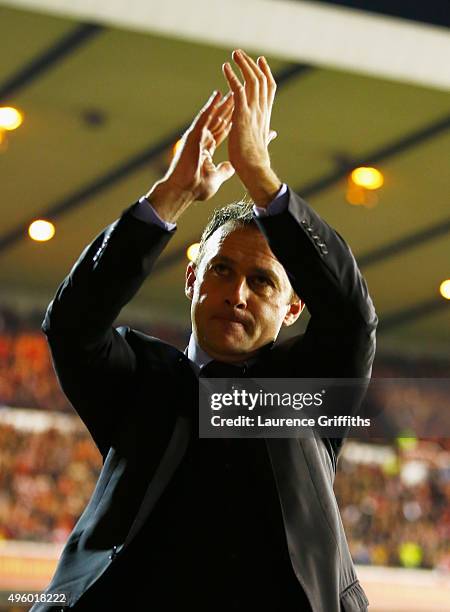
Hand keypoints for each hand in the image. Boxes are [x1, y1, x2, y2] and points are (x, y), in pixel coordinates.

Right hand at [146, 91, 234, 221]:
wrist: (182, 191)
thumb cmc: (195, 187)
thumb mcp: (216, 177)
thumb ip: (224, 170)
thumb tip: (232, 166)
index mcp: (207, 148)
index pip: (223, 131)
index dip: (232, 120)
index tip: (242, 110)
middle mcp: (202, 139)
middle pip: (219, 120)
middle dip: (230, 108)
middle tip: (240, 92)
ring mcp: (197, 136)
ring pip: (213, 115)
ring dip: (223, 103)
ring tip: (232, 89)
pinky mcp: (193, 135)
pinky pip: (204, 117)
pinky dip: (211, 106)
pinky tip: (217, 95)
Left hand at [222, 49, 280, 205]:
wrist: (254, 170)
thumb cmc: (256, 162)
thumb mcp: (263, 144)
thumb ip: (267, 135)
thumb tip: (272, 134)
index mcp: (265, 116)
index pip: (269, 89)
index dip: (265, 73)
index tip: (260, 61)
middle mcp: (261, 111)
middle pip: (261, 80)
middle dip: (252, 64)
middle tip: (241, 53)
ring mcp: (253, 112)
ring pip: (252, 81)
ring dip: (243, 65)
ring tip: (234, 54)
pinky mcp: (243, 116)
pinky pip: (238, 91)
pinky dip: (232, 78)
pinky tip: (225, 68)